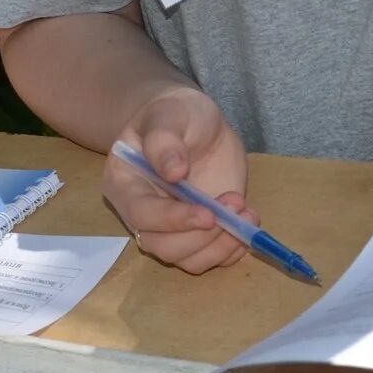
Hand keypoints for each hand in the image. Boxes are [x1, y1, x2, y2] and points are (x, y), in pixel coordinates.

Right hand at [104, 87, 251, 273]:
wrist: (194, 122)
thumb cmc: (174, 114)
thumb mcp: (168, 114)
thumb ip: (164, 140)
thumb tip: (174, 172)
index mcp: (125, 184)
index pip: (142, 214)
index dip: (173, 220)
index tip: (207, 214)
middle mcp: (144, 214)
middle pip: (163, 246)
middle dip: (201, 236)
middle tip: (234, 206)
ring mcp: (173, 226)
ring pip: (188, 258)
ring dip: (221, 245)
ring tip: (246, 213)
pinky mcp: (200, 231)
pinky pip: (210, 256)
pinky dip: (232, 249)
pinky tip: (248, 223)